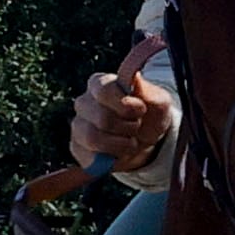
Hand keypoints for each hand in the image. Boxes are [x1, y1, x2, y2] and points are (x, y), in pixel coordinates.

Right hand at [71, 33, 172, 172]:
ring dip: (121, 143)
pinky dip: (112, 158)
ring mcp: (78, 125)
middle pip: (102, 118)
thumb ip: (146, 90)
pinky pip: (90, 157)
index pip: (104, 91)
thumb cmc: (150, 115)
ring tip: (131, 140)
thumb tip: (134, 76)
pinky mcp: (77, 148)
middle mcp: (83, 102)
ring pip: (93, 138)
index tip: (141, 110)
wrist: (148, 141)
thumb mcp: (157, 102)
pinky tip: (120, 151)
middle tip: (137, 126)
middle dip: (128, 127)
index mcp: (99, 84)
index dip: (126, 105)